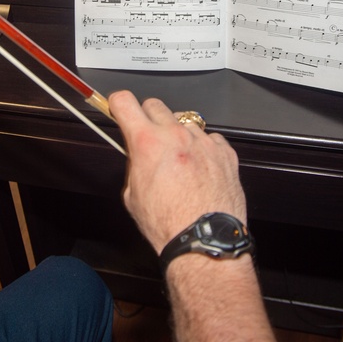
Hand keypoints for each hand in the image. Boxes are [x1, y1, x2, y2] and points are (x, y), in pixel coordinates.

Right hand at [108, 90, 246, 252]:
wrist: (203, 239)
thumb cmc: (168, 224)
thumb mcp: (132, 195)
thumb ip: (134, 165)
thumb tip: (136, 154)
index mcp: (147, 143)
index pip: (125, 102)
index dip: (118, 104)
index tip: (119, 108)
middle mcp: (175, 135)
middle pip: (155, 105)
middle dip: (148, 118)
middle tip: (149, 137)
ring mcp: (202, 141)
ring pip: (185, 121)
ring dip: (178, 134)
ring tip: (179, 160)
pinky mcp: (224, 151)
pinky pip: (210, 137)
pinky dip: (203, 147)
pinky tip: (200, 167)